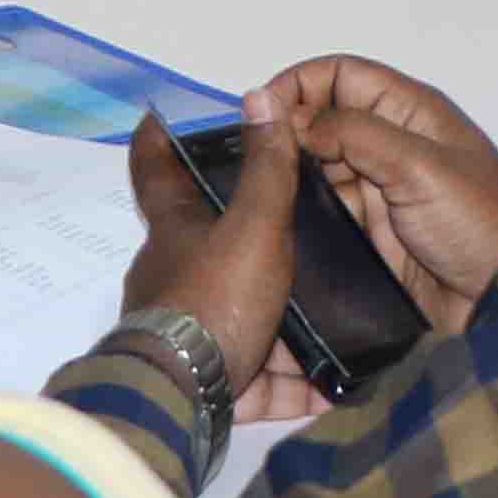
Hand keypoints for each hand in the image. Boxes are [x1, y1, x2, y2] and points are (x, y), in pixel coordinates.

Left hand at [117, 108, 316, 411]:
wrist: (181, 401)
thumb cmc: (212, 299)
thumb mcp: (252, 227)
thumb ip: (266, 171)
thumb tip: (258, 96)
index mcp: (176, 228)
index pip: (156, 167)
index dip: (160, 138)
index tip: (161, 115)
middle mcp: (175, 275)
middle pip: (213, 247)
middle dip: (254, 241)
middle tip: (310, 228)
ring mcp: (191, 333)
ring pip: (243, 315)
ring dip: (286, 319)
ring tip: (341, 310)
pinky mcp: (214, 384)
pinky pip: (261, 378)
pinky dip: (295, 380)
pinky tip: (337, 380)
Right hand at [267, 52, 497, 327]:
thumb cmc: (478, 222)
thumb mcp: (417, 165)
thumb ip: (352, 133)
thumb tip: (286, 113)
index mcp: (409, 112)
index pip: (341, 76)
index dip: (299, 85)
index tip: (259, 111)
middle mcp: (391, 145)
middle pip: (323, 121)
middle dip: (288, 134)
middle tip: (251, 160)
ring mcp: (380, 193)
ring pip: (318, 170)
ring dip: (291, 177)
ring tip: (257, 193)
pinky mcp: (371, 236)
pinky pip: (326, 215)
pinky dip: (302, 216)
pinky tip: (277, 225)